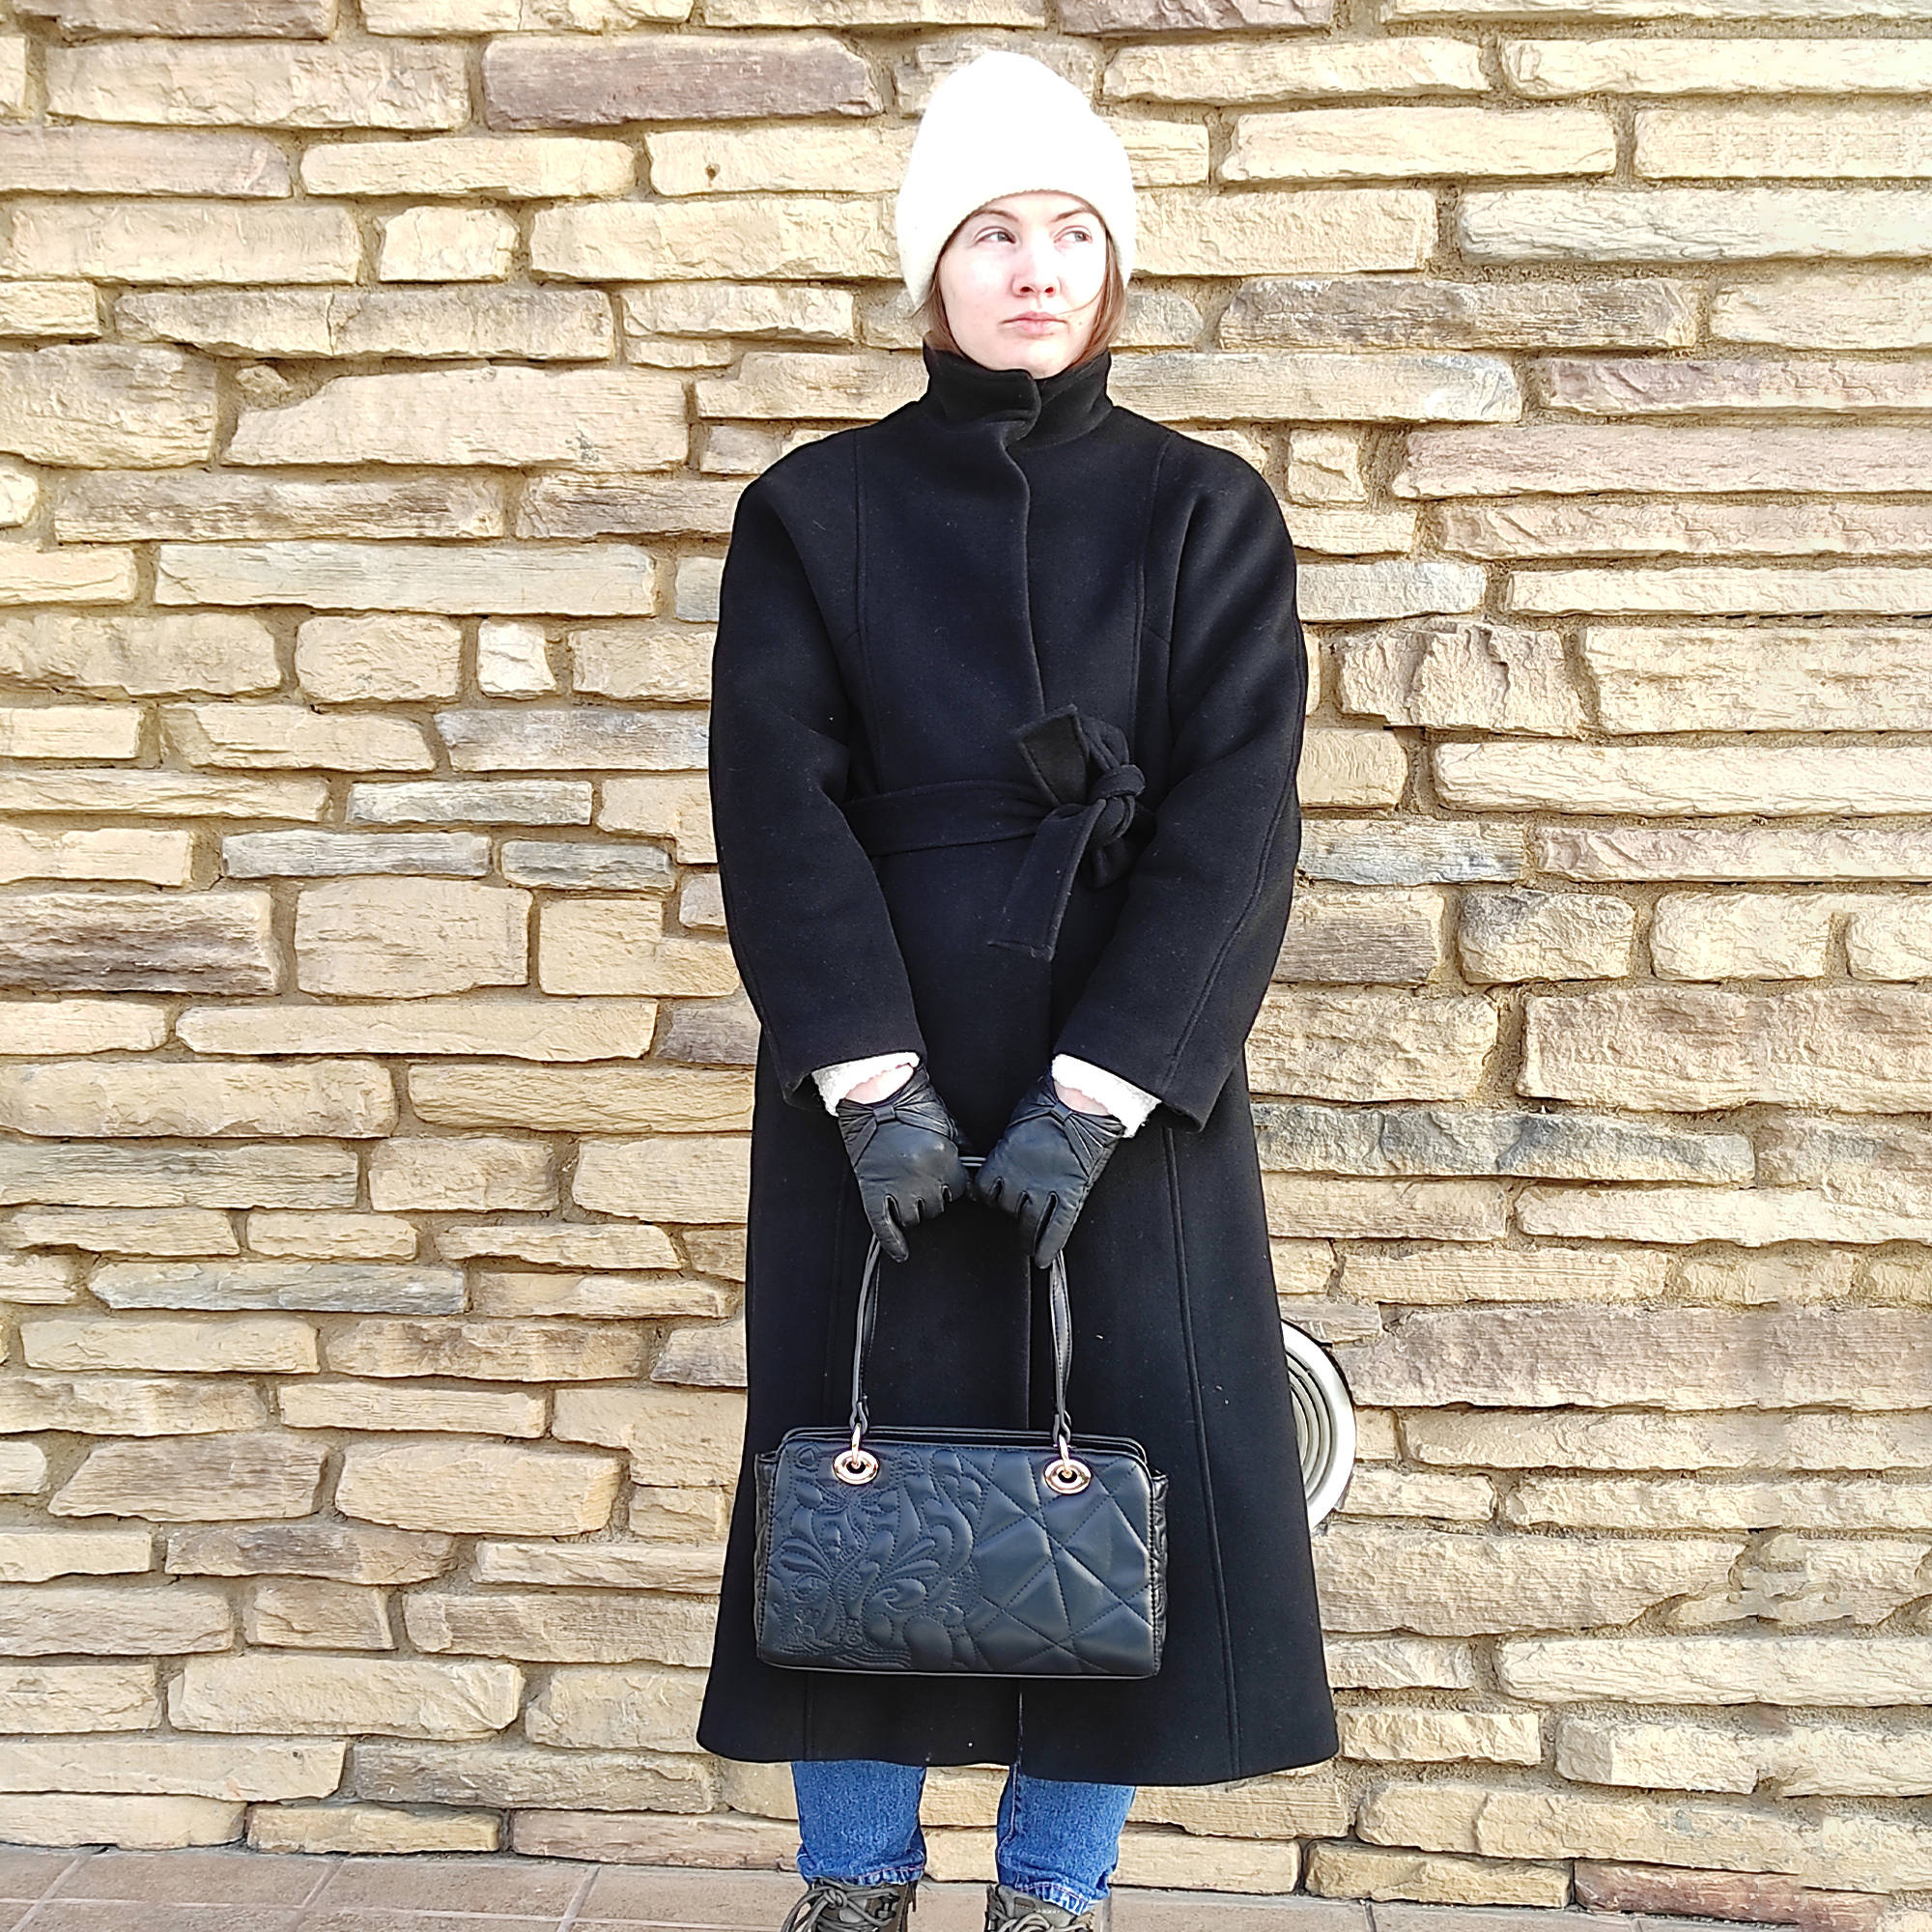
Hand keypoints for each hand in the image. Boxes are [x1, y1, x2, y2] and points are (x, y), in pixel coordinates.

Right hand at [834, 1064, 968, 1261]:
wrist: (878, 1095)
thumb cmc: (913, 1106)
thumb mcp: (950, 1125)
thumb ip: (964, 1152)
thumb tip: (976, 1179)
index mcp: (944, 1159)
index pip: (961, 1190)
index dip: (954, 1182)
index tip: (947, 1176)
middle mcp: (922, 1177)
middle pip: (938, 1205)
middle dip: (934, 1192)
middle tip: (922, 1172)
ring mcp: (895, 1186)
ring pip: (915, 1216)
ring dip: (914, 1206)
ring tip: (907, 1183)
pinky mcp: (872, 1189)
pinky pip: (883, 1225)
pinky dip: (892, 1241)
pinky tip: (900, 1251)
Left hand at [970, 1070, 1125, 1267]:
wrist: (1083, 1100)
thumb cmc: (1051, 1100)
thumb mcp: (1016, 1122)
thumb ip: (1009, 1147)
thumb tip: (1007, 1155)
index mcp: (1003, 1159)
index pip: (984, 1189)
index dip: (987, 1194)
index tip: (989, 1196)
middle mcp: (1020, 1178)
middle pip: (1004, 1207)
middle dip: (1006, 1210)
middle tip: (1011, 1214)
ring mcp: (1047, 1189)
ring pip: (1028, 1222)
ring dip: (1026, 1233)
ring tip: (1027, 1242)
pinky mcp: (1071, 1194)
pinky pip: (1058, 1227)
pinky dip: (1050, 1244)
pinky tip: (1044, 1257)